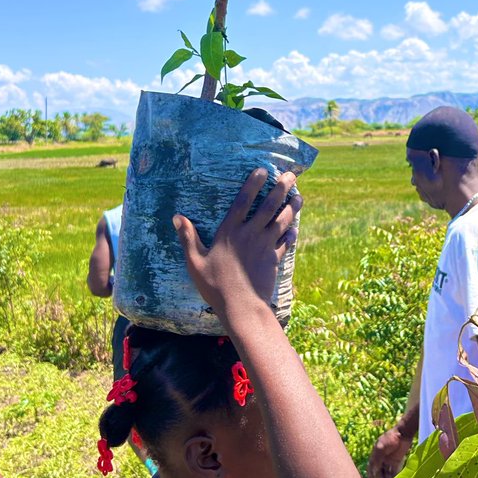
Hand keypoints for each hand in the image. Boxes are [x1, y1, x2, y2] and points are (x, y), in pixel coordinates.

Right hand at [173, 169, 301, 314]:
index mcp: (229, 232)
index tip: (262, 170)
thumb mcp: (195, 262)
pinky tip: (295, 229)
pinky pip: (285, 244)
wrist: (241, 307)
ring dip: (291, 208)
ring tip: (299, 197)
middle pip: (268, 207)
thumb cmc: (215, 286)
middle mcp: (249, 235)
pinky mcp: (273, 260)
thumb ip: (188, 238)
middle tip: (291, 175)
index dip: (253, 184)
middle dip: (280, 189)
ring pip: (281, 222)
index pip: (243, 202)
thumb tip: (177, 217)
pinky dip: (291, 235)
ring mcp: (264, 247)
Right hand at [367, 426, 412, 477]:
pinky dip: (393, 476)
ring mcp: (389, 460)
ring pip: (386, 472)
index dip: (370, 473)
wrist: (403, 434)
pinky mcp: (397, 461)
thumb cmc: (390, 438)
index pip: (371, 465)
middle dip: (379, 477)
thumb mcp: (381, 447)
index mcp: (376, 454)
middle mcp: (382, 458)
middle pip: (379, 470)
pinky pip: (394, 471)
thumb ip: (377, 458)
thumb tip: (374, 470)